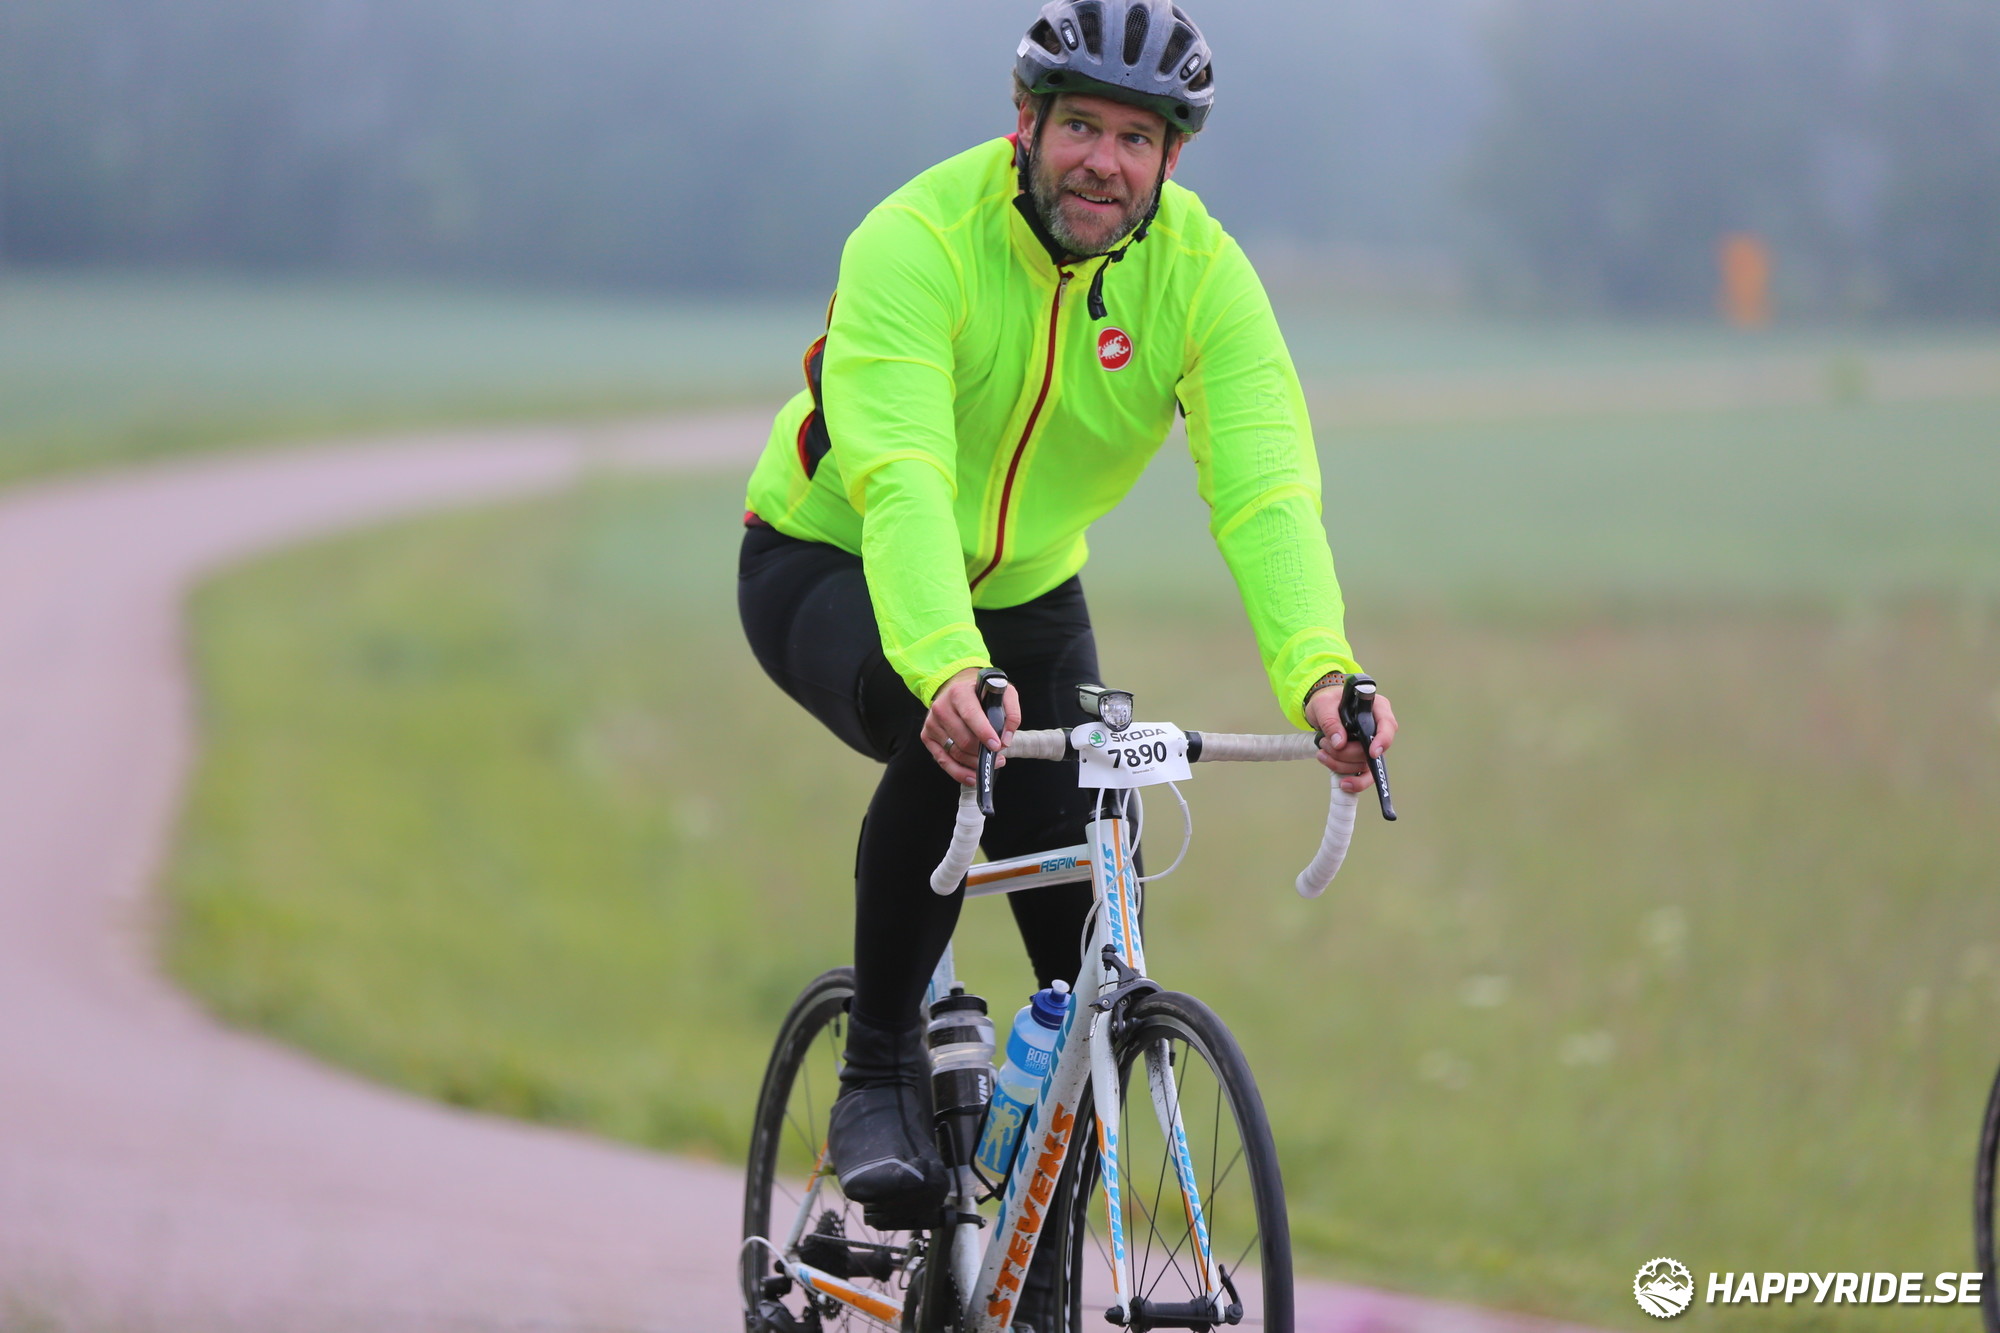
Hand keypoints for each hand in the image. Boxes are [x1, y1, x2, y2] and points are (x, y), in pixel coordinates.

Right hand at [922, 667, 1021, 785]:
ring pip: (955, 753)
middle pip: (963, 739)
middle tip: (998, 756)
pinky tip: (972, 776)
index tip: (997, 746)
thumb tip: (1006, 739)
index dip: (984, 732)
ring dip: (975, 763)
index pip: (970, 715)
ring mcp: (932, 723)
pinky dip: (959, 772)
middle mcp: (941, 707)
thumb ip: (1011, 713)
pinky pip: (943, 761)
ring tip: (989, 762)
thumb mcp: (1003, 692)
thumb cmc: (981, 693)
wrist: (957, 688)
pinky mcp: (927, 736)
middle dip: (983, 752)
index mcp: (958, 693)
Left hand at [1305, 687, 1397, 794]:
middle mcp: (1378, 727)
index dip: (1383, 740)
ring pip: (1366, 765)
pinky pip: (1365, 776)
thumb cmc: (1327, 701)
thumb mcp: (1323, 705)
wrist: (1322, 710)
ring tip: (1322, 751)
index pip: (1387, 724)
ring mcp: (1372, 745)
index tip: (1372, 752)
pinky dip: (1354, 781)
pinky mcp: (1363, 758)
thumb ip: (1330, 721)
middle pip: (1372, 750)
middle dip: (1346, 753)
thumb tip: (1340, 743)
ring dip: (1341, 764)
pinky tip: (1343, 783)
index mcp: (1376, 708)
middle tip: (1324, 744)